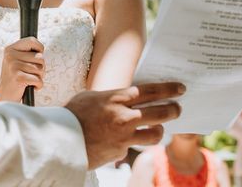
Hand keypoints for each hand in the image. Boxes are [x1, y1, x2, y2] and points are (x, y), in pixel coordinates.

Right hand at [0, 37, 44, 102]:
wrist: (4, 95)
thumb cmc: (15, 77)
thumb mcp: (17, 61)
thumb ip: (28, 53)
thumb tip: (42, 51)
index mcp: (10, 49)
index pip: (31, 41)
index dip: (39, 49)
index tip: (36, 58)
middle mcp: (10, 56)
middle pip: (40, 57)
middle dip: (41, 68)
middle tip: (31, 73)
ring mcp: (13, 66)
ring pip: (41, 69)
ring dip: (39, 77)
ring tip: (29, 79)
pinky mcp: (18, 77)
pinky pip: (38, 80)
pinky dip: (38, 85)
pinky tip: (30, 86)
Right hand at [65, 82, 184, 168]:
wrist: (61, 139)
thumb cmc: (73, 114)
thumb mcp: (92, 97)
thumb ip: (111, 97)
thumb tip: (124, 97)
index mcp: (117, 98)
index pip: (151, 91)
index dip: (169, 89)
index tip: (180, 89)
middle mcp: (124, 116)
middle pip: (160, 113)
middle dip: (173, 110)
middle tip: (178, 109)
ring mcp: (124, 136)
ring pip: (155, 134)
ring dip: (159, 130)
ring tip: (158, 128)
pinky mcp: (121, 151)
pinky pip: (133, 146)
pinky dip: (133, 142)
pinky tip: (126, 139)